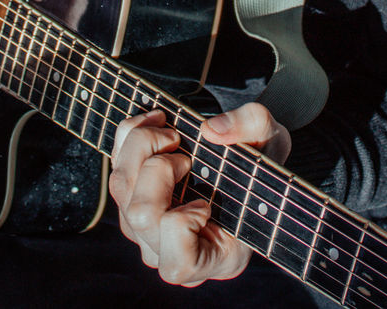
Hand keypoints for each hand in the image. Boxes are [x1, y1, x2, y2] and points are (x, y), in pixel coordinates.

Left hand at [109, 103, 291, 286]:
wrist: (242, 160)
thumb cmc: (260, 163)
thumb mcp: (272, 140)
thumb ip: (254, 126)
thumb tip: (211, 130)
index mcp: (214, 258)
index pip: (178, 263)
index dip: (184, 224)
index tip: (206, 202)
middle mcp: (170, 251)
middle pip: (141, 214)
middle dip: (160, 168)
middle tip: (185, 151)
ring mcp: (144, 229)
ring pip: (120, 188)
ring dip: (141, 147)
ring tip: (171, 131)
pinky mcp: (127, 202)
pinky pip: (113, 169)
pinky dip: (130, 138)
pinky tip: (156, 123)